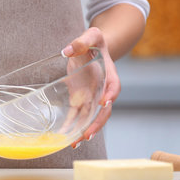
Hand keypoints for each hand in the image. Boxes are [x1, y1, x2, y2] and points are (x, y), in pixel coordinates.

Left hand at [62, 27, 119, 148]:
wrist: (91, 49)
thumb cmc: (93, 42)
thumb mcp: (91, 36)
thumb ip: (82, 41)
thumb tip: (67, 50)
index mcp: (110, 74)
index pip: (113, 86)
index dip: (110, 95)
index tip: (105, 102)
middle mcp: (103, 89)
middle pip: (104, 110)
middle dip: (97, 123)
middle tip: (88, 134)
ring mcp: (93, 97)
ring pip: (91, 117)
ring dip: (84, 130)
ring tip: (75, 142)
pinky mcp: (81, 99)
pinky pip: (79, 115)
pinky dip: (73, 125)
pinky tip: (65, 136)